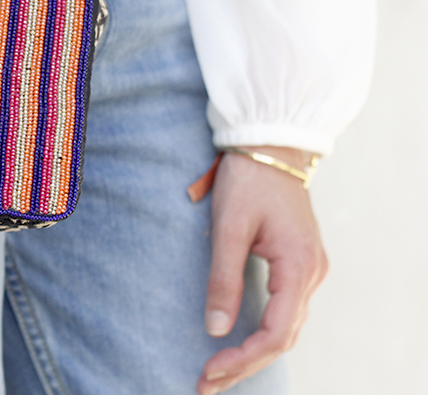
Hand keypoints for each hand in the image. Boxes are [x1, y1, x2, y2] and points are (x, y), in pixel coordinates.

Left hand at [197, 147, 328, 394]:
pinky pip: (285, 310)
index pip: (276, 333)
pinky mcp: (298, 263)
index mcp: (298, 266)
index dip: (243, 358)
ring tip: (218, 372)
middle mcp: (311, 274)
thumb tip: (217, 328)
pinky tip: (239, 343)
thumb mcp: (229, 228)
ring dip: (253, 353)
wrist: (269, 145)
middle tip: (206, 384)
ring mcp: (308, 269)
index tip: (209, 370)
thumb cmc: (247, 181)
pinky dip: (262, 332)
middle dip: (245, 364)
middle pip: (282, 338)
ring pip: (286, 327)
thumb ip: (223, 278)